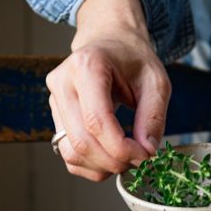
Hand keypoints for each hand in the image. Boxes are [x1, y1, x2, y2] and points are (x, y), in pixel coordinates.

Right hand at [46, 0, 170, 180]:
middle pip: (81, 141)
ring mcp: (54, 101)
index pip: (96, 121)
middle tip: (139, 161)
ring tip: (127, 158)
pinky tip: (112, 157)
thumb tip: (147, 152)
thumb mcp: (156, 82)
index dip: (121, 148)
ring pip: (72, 152)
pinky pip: (69, 155)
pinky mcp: (56, 118)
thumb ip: (153, 117)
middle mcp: (62, 83)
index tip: (145, 156)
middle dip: (114, 161)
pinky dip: (92, 166)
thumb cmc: (133, 59)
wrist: (110, 43)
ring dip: (103, 167)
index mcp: (86, 66)